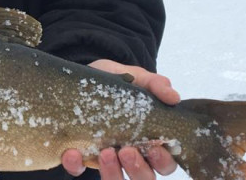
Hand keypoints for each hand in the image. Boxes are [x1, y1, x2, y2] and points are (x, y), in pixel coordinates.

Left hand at [61, 59, 180, 178]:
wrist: (85, 76)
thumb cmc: (117, 83)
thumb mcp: (136, 77)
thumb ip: (155, 84)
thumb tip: (173, 97)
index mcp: (150, 140)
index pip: (165, 162)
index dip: (162, 160)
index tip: (155, 145)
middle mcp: (132, 155)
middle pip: (145, 178)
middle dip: (138, 169)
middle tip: (127, 151)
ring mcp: (107, 159)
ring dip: (113, 172)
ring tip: (106, 152)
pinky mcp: (81, 157)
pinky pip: (78, 169)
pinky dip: (75, 165)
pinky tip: (73, 152)